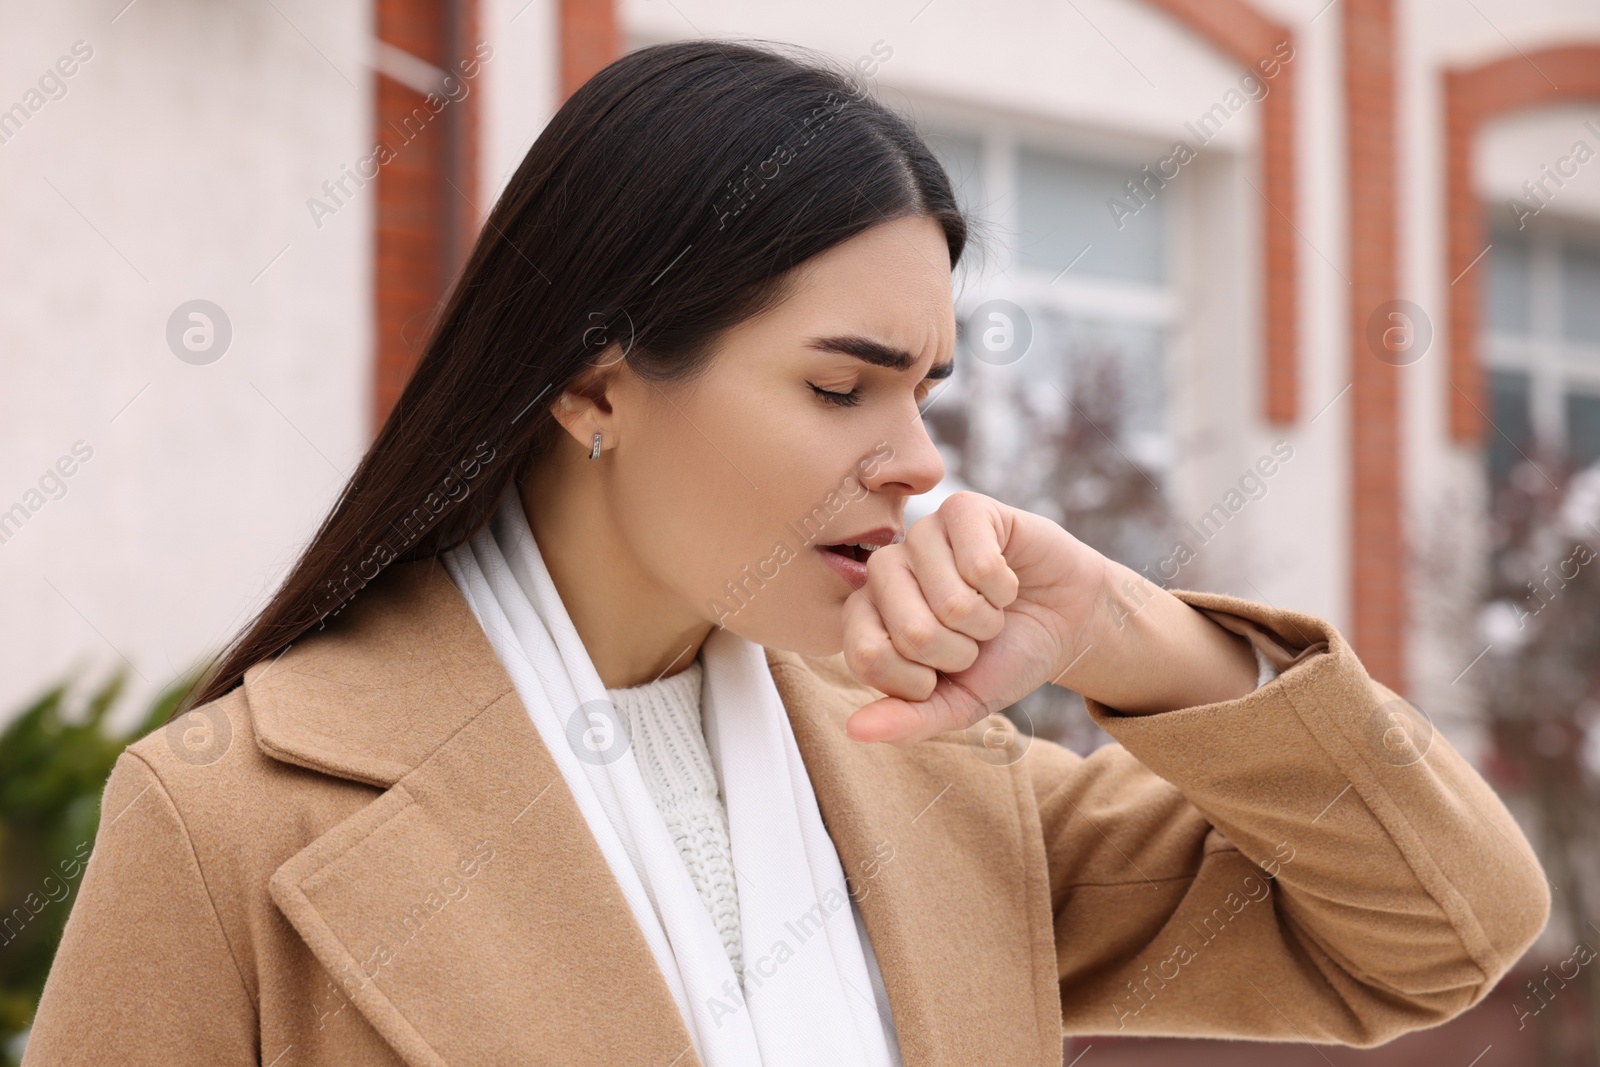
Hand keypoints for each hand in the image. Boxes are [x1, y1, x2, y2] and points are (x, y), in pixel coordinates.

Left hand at [841, 492, 1257, 743]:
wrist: (1064, 623)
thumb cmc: (1001, 659)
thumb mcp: (956, 705)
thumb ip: (906, 720)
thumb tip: (855, 730)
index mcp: (868, 616)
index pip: (866, 656)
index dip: (917, 682)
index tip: (938, 675)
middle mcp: (886, 570)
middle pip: (910, 632)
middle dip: (958, 652)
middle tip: (972, 640)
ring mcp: (921, 534)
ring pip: (950, 600)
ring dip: (985, 620)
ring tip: (990, 610)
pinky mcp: (963, 510)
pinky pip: (979, 564)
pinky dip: (1005, 588)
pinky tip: (1006, 582)